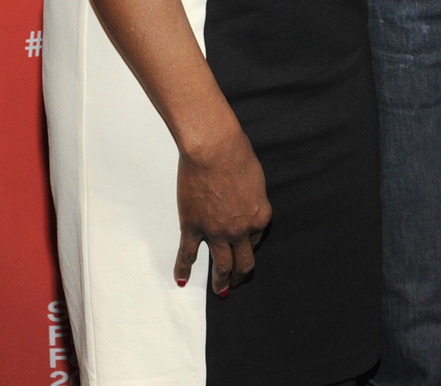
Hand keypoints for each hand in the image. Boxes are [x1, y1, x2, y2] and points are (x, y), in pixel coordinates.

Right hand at [174, 123, 270, 295]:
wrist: (213, 149)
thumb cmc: (235, 154)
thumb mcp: (254, 179)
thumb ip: (250, 197)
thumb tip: (242, 201)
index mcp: (259, 217)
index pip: (256, 239)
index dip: (249, 244)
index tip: (244, 248)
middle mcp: (241, 230)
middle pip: (243, 262)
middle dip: (240, 276)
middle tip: (236, 284)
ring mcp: (216, 232)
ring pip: (222, 266)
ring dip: (221, 281)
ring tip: (220, 290)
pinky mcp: (193, 227)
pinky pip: (188, 254)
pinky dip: (184, 269)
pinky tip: (181, 279)